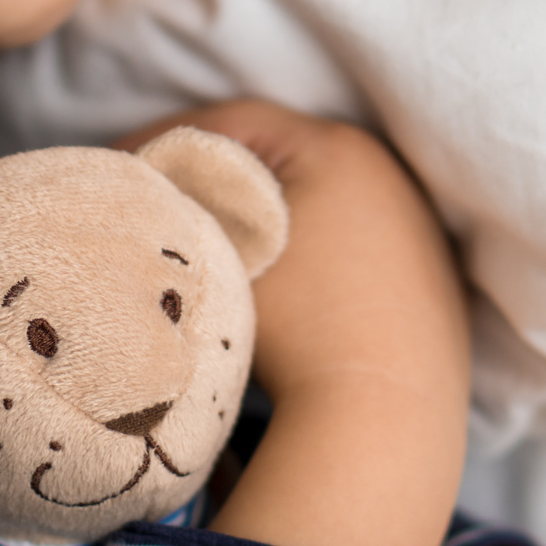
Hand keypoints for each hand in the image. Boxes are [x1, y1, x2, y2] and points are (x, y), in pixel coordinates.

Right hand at [116, 101, 469, 545]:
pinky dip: (305, 258)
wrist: (383, 419)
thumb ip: (173, 209)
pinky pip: (348, 250)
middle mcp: (387, 174)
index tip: (116, 172)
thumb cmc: (294, 330)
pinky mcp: (429, 281)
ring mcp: (415, 227)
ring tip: (202, 252)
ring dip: (259, 220)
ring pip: (313, 204)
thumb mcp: (218, 257)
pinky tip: (269, 291)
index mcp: (337, 147)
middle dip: (211, 182)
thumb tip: (137, 191)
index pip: (229, 125)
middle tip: (152, 206)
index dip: (161, 142)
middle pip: (275, 160)